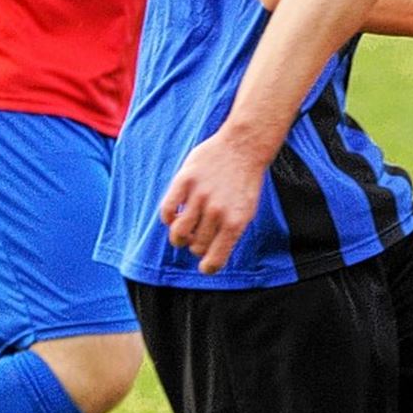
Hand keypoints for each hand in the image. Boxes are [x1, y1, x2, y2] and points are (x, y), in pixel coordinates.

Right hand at [159, 131, 264, 274]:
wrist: (244, 146)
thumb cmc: (245, 180)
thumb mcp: (247, 209)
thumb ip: (229, 232)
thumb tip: (209, 256)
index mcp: (236, 222)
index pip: (214, 261)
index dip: (208, 267)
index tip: (206, 264)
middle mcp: (217, 211)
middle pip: (195, 247)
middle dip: (196, 244)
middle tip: (199, 233)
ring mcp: (200, 195)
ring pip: (178, 233)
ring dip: (180, 236)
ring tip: (185, 227)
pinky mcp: (184, 180)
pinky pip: (166, 211)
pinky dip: (168, 217)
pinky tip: (176, 212)